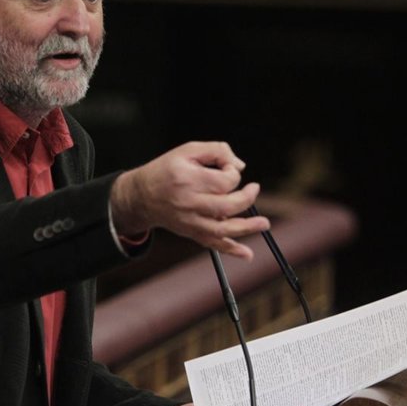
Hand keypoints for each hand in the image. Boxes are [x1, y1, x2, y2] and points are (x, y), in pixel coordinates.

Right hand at [110, 142, 269, 258]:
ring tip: (264, 224)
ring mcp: (190, 220)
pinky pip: (213, 244)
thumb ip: (217, 151)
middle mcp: (189, 202)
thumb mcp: (188, 150)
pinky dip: (231, 250)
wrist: (142, 196)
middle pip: (226, 205)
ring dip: (247, 228)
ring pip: (223, 229)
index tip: (227, 168)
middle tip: (254, 188)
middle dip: (246, 197)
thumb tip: (240, 166)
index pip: (224, 181)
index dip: (233, 173)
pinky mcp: (191, 232)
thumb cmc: (167, 170)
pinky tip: (247, 255)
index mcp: (188, 179)